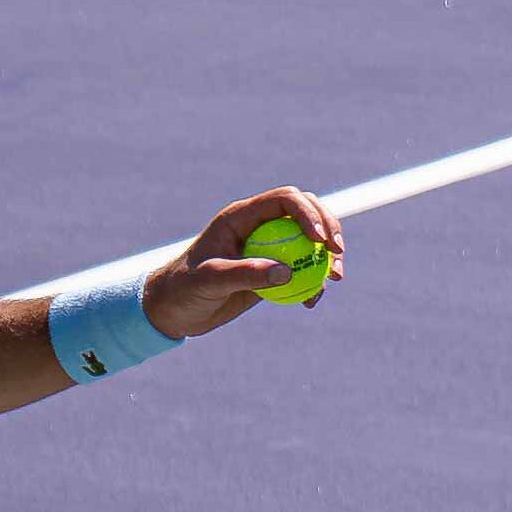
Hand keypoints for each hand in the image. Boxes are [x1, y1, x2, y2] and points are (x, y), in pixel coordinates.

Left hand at [141, 186, 344, 338]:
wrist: (173, 311)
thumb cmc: (183, 289)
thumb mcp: (209, 281)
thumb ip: (245, 274)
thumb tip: (287, 271)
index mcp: (241, 217)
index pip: (284, 199)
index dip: (308, 213)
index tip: (321, 239)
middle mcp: (258, 227)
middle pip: (305, 213)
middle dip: (328, 228)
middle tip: (337, 254)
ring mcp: (267, 248)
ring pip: (309, 241)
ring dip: (327, 256)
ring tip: (335, 279)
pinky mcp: (271, 271)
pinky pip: (302, 270)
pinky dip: (314, 282)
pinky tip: (312, 302)